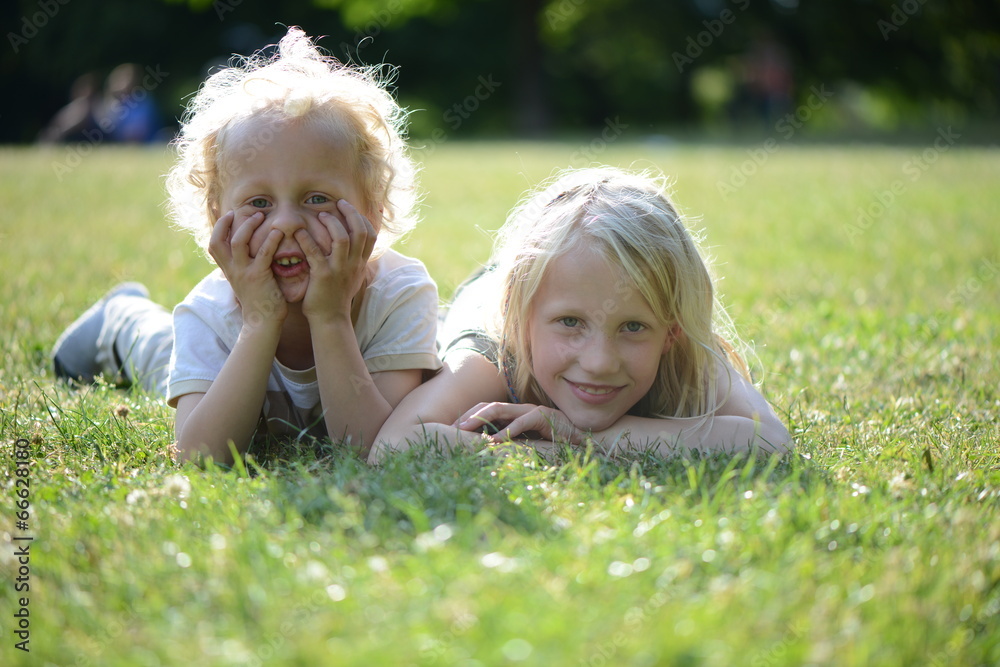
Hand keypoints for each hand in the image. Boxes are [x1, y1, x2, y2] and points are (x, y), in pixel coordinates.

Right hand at [209, 210, 286, 328]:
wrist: (263, 322)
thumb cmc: (259, 299)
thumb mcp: (244, 280)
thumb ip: (242, 265)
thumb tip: (245, 250)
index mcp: (228, 270)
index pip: (213, 244)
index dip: (219, 227)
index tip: (230, 215)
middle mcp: (232, 270)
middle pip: (218, 240)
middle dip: (228, 222)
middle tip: (245, 212)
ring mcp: (244, 273)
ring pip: (238, 242)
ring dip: (249, 226)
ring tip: (261, 216)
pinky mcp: (259, 277)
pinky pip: (263, 254)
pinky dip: (270, 240)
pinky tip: (278, 232)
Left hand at [296, 200, 376, 323]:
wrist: (331, 319)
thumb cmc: (337, 297)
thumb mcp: (352, 278)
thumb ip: (354, 261)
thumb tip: (353, 246)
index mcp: (360, 263)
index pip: (370, 235)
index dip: (362, 218)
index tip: (349, 208)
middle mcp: (353, 264)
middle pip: (359, 231)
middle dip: (350, 212)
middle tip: (338, 202)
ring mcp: (339, 269)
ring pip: (341, 238)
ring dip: (331, 222)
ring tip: (321, 214)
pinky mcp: (323, 275)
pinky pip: (315, 252)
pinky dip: (306, 239)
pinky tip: (299, 231)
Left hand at [454, 402, 585, 445]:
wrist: (583, 436)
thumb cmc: (554, 441)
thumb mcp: (527, 442)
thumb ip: (510, 442)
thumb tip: (487, 451)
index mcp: (514, 414)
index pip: (485, 410)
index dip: (468, 417)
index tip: (452, 430)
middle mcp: (519, 409)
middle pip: (488, 406)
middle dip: (469, 416)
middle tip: (452, 428)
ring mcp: (531, 410)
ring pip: (500, 409)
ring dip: (481, 418)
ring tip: (466, 429)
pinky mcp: (543, 417)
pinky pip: (521, 422)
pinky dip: (506, 431)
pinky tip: (494, 440)